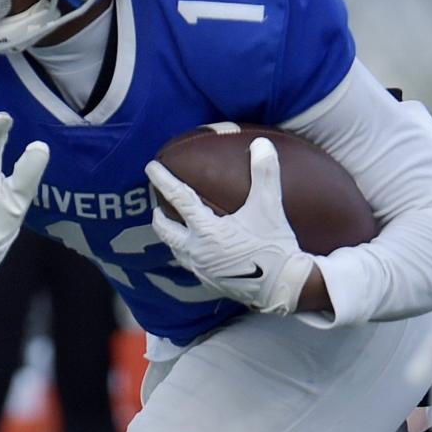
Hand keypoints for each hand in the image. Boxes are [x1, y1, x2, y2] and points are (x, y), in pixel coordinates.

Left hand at [147, 137, 314, 313]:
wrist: (282, 287)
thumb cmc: (273, 246)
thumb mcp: (269, 207)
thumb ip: (264, 173)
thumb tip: (261, 144)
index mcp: (206, 230)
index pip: (179, 199)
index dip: (163, 180)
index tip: (150, 168)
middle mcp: (197, 251)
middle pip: (166, 231)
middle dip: (158, 217)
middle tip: (157, 206)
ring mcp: (202, 270)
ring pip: (176, 251)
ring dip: (171, 238)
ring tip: (174, 229)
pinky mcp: (210, 283)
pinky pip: (190, 265)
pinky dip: (187, 254)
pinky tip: (196, 251)